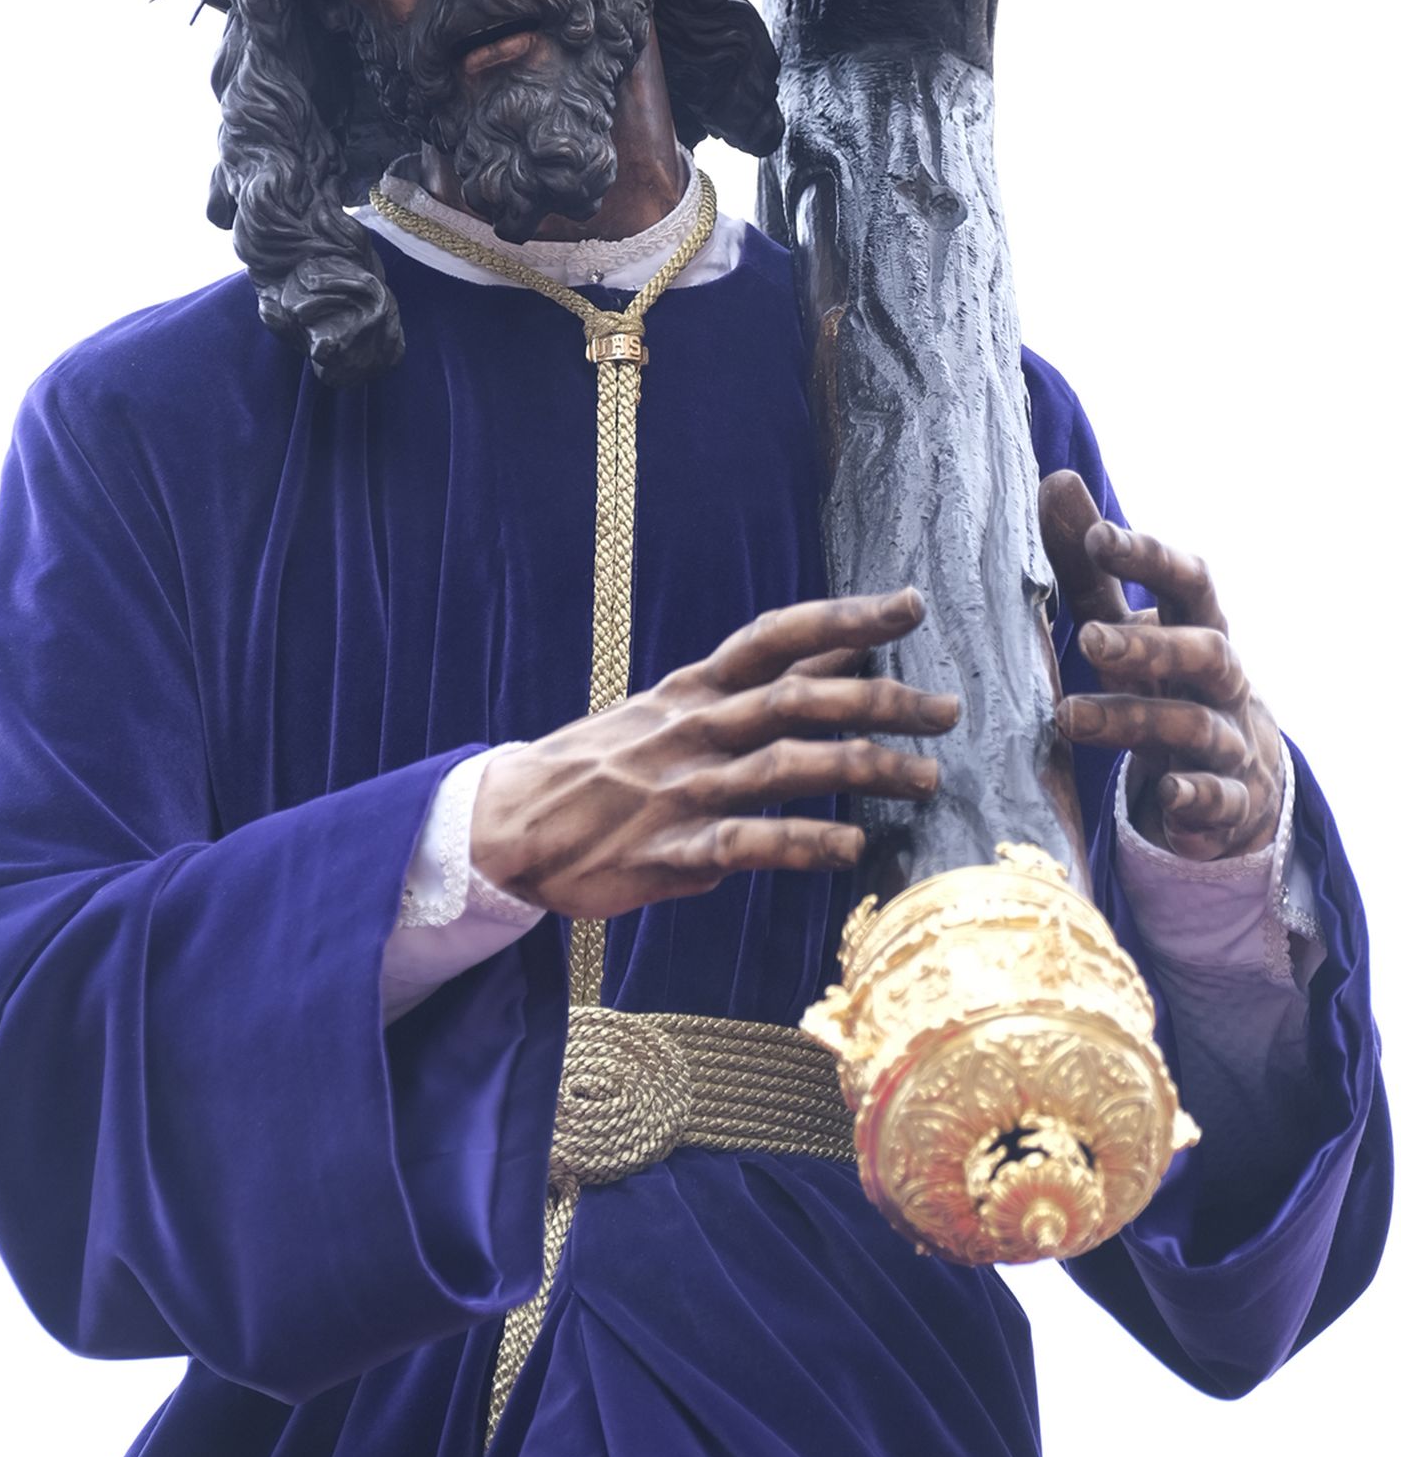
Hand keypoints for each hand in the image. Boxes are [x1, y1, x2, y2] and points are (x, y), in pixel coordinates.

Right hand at [470, 588, 960, 918]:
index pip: (777, 638)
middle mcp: (694, 730)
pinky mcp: (668, 852)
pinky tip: (850, 849)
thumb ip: (760, 686)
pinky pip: (745, 843)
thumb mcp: (676, 709)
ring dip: (862, 769)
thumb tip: (844, 654)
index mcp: (694, 690)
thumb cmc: (606, 764)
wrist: (507, 825)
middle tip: (948, 711)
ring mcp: (682, 789)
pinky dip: (801, 843)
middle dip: (880, 701)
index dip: (844, 619)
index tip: (910, 605)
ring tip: (925, 779)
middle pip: (798, 699)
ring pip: (784, 766)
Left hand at [1041, 470, 1282, 860]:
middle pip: (1205, 651)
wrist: (1232, 774)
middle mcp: (1224, 679)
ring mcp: (1230, 740)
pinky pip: (1219, 800)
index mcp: (1200, 625)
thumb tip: (1056, 480)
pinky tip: (1168, 798)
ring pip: (1195, 726)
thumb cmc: (1164, 679)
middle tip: (1088, 638)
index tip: (1100, 536)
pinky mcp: (1229, 800)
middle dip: (1150, 643)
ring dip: (1133, 719)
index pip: (1189, 581)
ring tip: (1067, 717)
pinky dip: (1197, 799)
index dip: (1150, 557)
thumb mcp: (1127, 623)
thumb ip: (1090, 565)